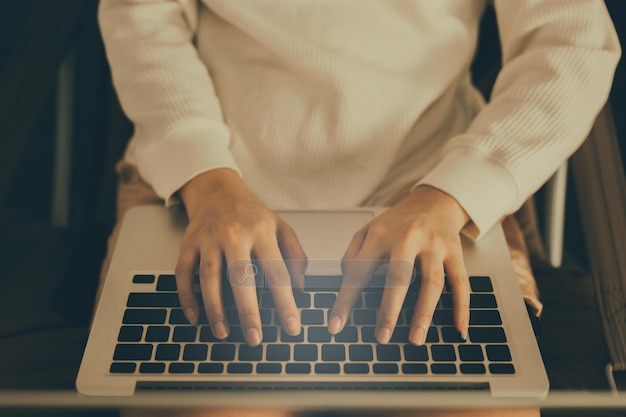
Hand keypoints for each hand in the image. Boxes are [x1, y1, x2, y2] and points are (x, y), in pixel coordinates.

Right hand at [177, 168, 305, 345]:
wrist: (218, 190)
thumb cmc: (253, 215)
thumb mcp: (281, 227)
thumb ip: (295, 256)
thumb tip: (300, 289)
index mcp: (261, 232)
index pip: (277, 272)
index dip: (286, 302)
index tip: (292, 327)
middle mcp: (234, 234)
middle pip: (240, 277)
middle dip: (248, 311)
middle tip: (254, 339)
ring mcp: (209, 239)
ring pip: (209, 277)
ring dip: (215, 308)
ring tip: (223, 333)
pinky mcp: (188, 244)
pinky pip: (183, 273)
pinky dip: (187, 297)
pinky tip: (194, 317)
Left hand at [328, 185, 469, 344]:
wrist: (433, 199)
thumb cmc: (397, 221)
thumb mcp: (368, 230)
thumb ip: (352, 254)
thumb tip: (346, 281)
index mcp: (380, 235)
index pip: (358, 272)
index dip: (345, 301)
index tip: (335, 326)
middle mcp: (407, 238)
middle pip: (399, 276)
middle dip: (389, 309)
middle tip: (381, 337)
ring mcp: (434, 246)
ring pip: (432, 282)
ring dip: (424, 313)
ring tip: (415, 339)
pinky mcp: (454, 252)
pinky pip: (461, 282)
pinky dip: (462, 306)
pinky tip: (459, 327)